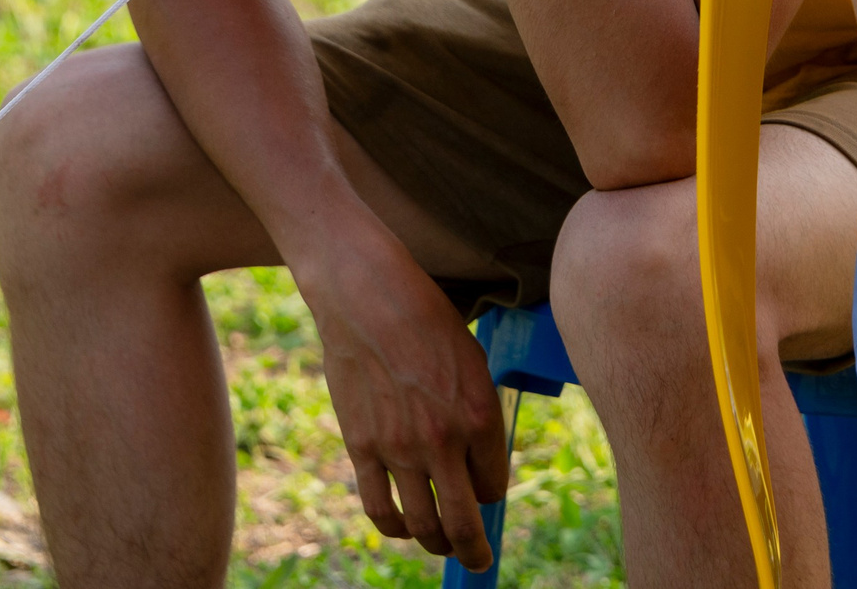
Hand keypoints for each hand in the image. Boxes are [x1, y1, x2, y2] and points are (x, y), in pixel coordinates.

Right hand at [300, 234, 510, 568]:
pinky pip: (379, 508)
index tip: (487, 494)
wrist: (368, 295)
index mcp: (480, 416)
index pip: (495, 487)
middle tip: (479, 561)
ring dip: (434, 544)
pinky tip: (401, 528)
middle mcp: (443, 440)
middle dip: (473, 550)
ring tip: (440, 545)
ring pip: (421, 525)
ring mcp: (399, 448)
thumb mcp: (471, 362)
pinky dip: (394, 529)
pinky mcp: (361, 447)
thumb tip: (476, 457)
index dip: (493, 494)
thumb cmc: (427, 319)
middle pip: (463, 523)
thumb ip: (476, 413)